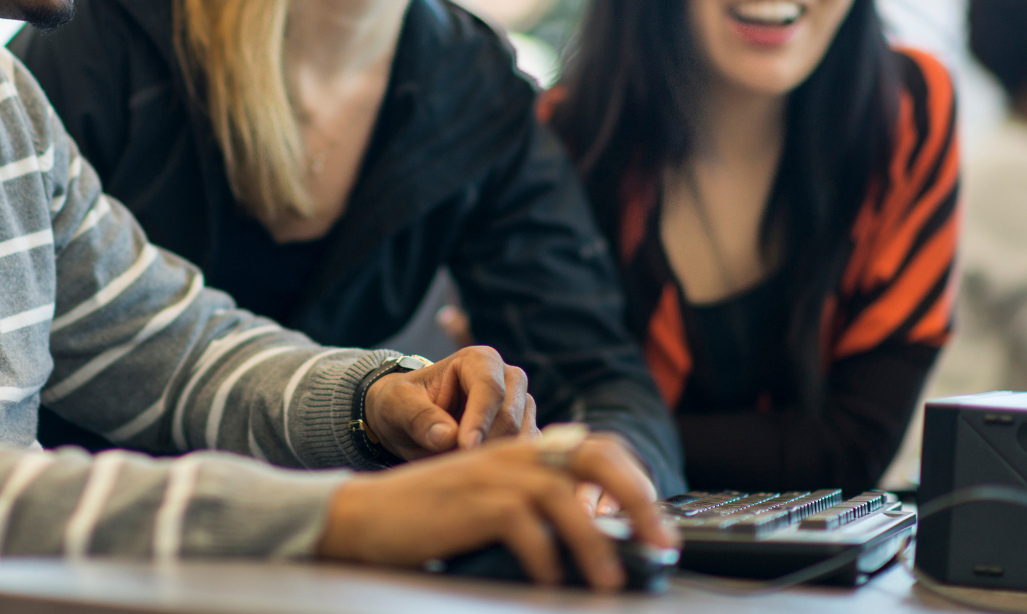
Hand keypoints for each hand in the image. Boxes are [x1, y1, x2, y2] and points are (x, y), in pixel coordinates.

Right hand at [316, 433, 677, 591]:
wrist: (366, 516)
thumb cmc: (431, 517)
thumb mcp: (491, 499)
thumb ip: (536, 505)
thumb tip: (596, 540)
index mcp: (523, 449)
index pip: (597, 446)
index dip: (635, 479)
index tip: (655, 520)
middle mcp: (514, 453)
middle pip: (595, 458)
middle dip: (638, 499)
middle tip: (660, 542)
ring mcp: (492, 475)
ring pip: (565, 496)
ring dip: (596, 542)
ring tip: (611, 580)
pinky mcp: (472, 504)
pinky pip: (524, 527)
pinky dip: (545, 557)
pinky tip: (549, 580)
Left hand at [362, 346, 533, 458]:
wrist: (408, 420)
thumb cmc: (403, 404)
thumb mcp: (397, 405)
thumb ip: (419, 417)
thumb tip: (447, 436)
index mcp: (479, 360)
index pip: (490, 389)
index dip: (480, 420)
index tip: (465, 447)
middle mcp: (508, 379)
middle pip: (509, 418)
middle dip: (482, 445)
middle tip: (451, 464)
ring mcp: (520, 406)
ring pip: (519, 440)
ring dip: (489, 458)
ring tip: (454, 463)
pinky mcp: (525, 432)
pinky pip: (525, 455)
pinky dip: (503, 468)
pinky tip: (475, 471)